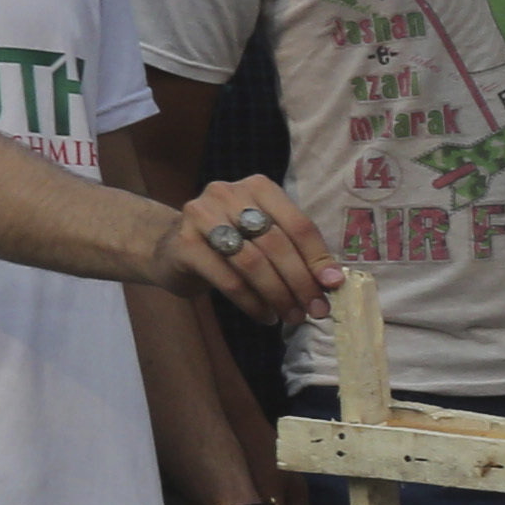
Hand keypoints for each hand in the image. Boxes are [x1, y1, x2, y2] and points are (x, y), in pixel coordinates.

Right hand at [149, 174, 332, 321]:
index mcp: (259, 188)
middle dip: (301, 282)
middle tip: (315, 310)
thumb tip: (332, 282)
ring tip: (292, 316)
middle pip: (277, 244)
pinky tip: (265, 316)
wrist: (172, 250)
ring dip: (278, 295)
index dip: (318, 258)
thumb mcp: (265, 239)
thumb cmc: (230, 244)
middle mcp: (228, 194)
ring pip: (253, 262)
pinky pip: (228, 279)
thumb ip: (296, 252)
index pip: (299, 225)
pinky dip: (252, 302)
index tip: (333, 287)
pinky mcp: (184, 244)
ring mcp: (201, 216)